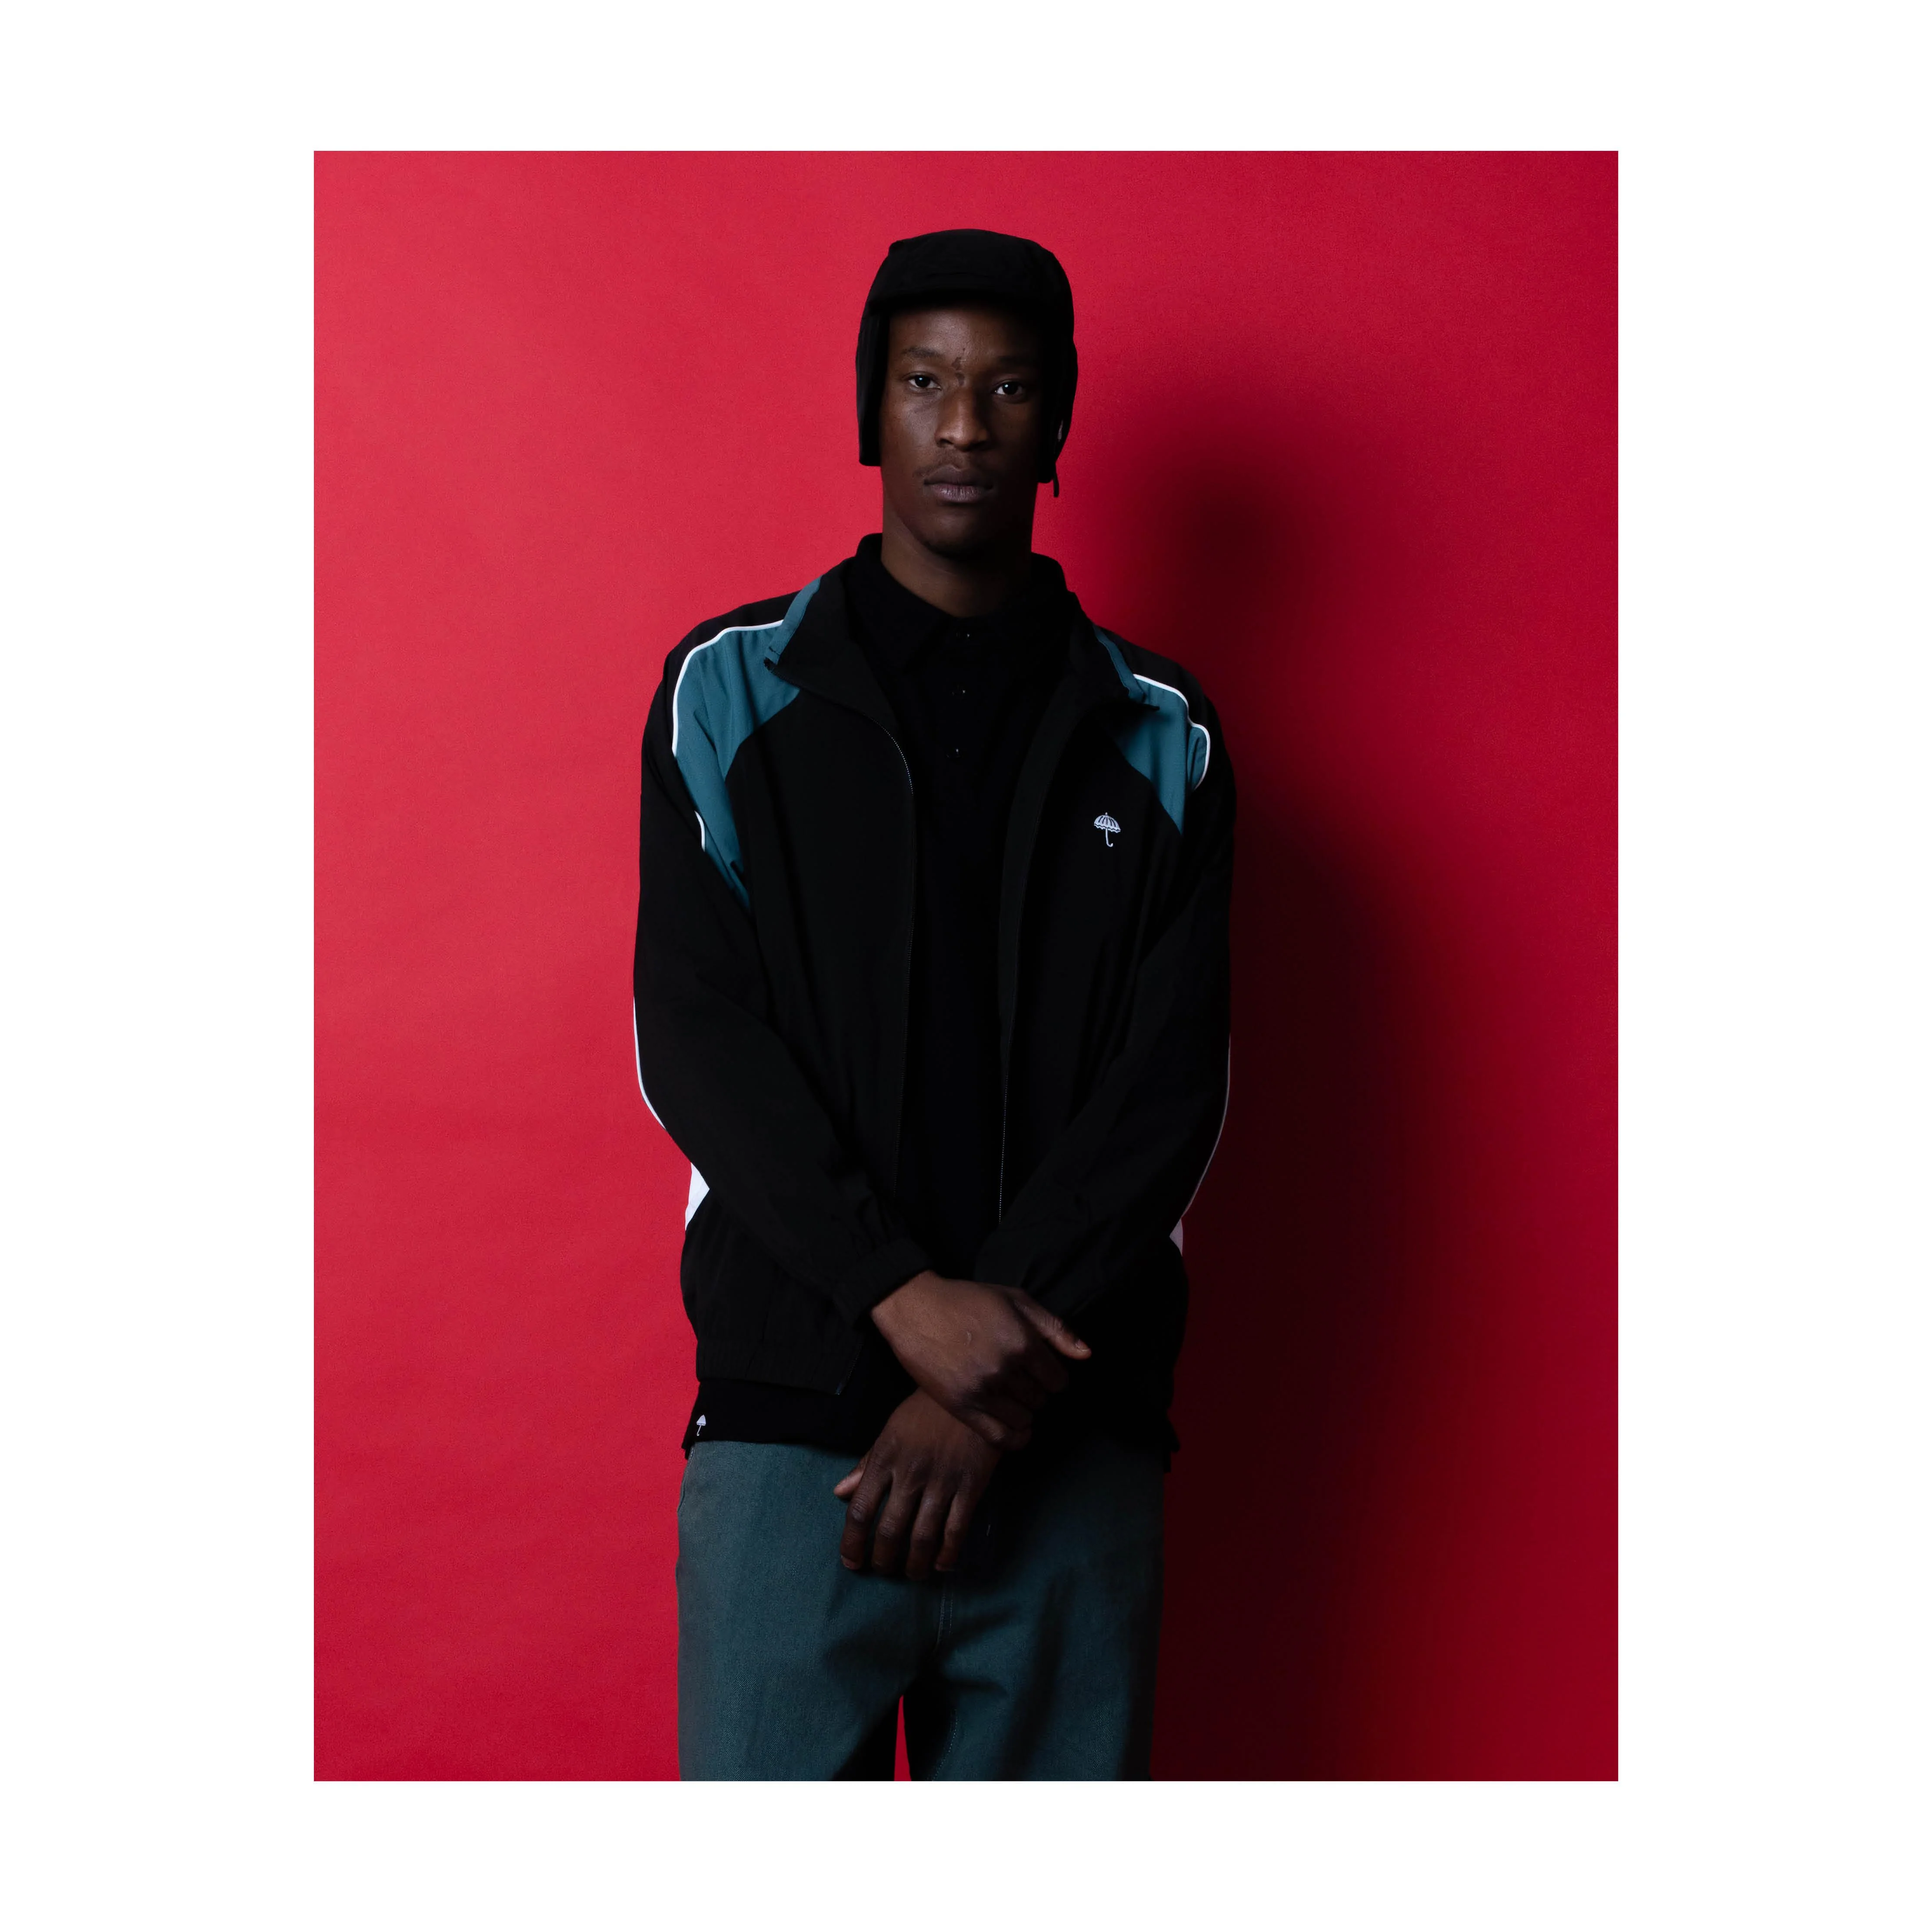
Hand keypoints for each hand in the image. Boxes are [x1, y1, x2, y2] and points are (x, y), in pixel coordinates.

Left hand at [833, 1390, 1001, 1579]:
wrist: (973, 1390)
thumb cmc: (926, 1409)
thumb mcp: (891, 1430)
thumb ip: (866, 1463)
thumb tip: (839, 1492)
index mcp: (885, 1457)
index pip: (860, 1510)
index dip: (853, 1542)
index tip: (851, 1562)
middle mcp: (910, 1473)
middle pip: (889, 1530)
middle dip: (883, 1559)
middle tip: (884, 1571)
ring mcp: (941, 1481)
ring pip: (922, 1537)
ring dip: (914, 1565)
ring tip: (912, 1574)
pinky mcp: (970, 1486)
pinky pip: (956, 1530)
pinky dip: (947, 1555)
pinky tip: (942, 1565)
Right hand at [870, 1270, 1089, 1448]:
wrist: (915, 1309)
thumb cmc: (968, 1300)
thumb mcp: (1016, 1300)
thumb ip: (1055, 1328)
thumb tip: (1087, 1355)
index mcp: (1021, 1341)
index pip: (1058, 1380)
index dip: (1053, 1377)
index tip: (1042, 1372)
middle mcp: (1004, 1369)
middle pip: (1041, 1400)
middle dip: (1037, 1392)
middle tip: (1022, 1381)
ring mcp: (981, 1390)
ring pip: (1023, 1419)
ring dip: (1023, 1411)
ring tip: (1011, 1397)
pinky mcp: (960, 1407)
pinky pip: (999, 1437)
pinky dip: (1013, 1438)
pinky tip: (1014, 1427)